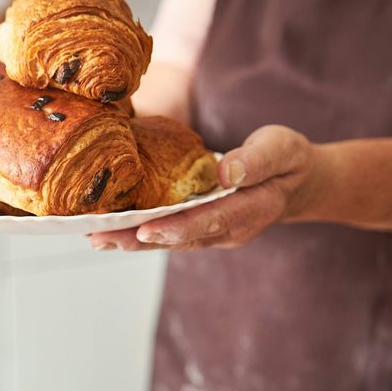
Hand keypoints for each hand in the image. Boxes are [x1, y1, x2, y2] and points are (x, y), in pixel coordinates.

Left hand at [89, 125, 316, 250]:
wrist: (295, 182)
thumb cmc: (286, 160)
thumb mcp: (281, 150)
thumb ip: (257, 160)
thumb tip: (225, 171)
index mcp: (251, 210)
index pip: (210, 220)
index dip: (177, 227)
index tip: (146, 230)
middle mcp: (228, 229)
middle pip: (181, 238)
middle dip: (140, 240)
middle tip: (102, 238)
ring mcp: (214, 232)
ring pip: (170, 240)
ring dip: (133, 240)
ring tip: (96, 237)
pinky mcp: (201, 227)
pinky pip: (169, 232)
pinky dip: (139, 232)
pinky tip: (111, 228)